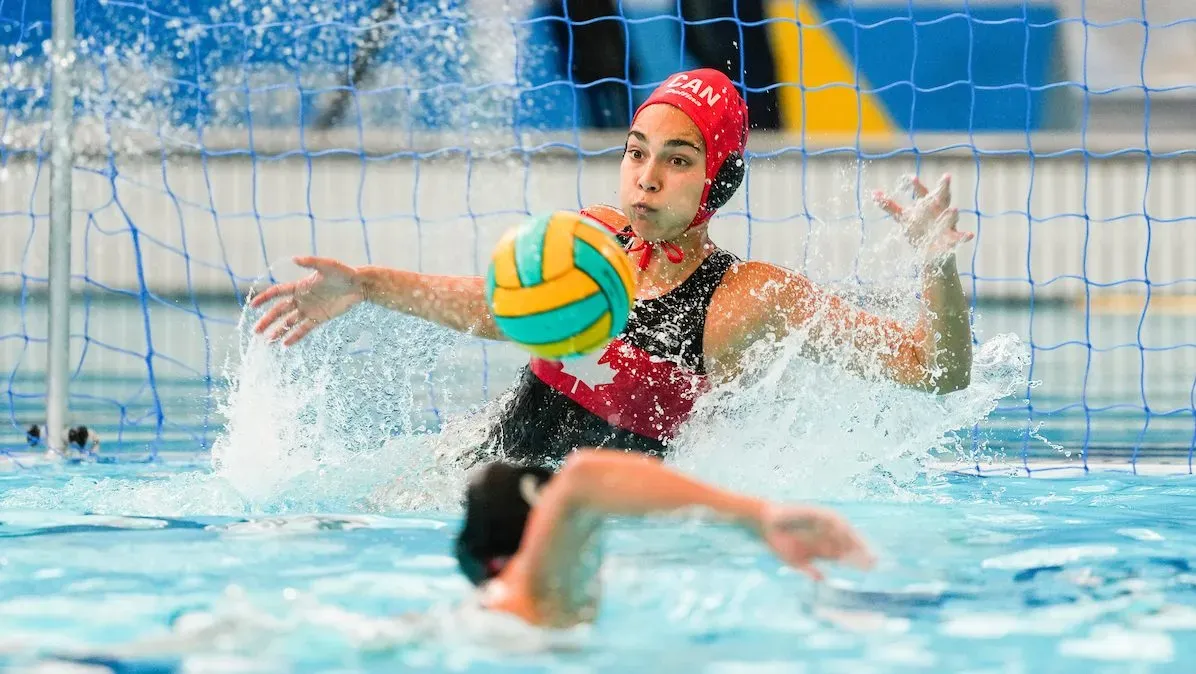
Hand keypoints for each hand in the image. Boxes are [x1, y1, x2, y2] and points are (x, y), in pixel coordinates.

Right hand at [249, 256, 364, 345]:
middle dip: (267, 321)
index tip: (252, 306)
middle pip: (280, 311)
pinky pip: (304, 329)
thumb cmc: (343, 272)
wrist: (359, 285)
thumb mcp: (327, 265)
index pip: (277, 293)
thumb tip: (294, 258)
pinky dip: (294, 336)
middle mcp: (302, 299)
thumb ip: (310, 263)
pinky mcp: (319, 318)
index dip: (264, 298)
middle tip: (255, 332)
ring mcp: (310, 309)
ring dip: (278, 331)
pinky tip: (285, 344)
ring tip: (267, 342)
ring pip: (289, 322)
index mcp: (300, 286)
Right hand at [759, 504, 874, 581]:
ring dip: (854, 540)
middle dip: (861, 553)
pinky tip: (846, 534)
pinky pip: (832, 520)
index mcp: (822, 549)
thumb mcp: (795, 561)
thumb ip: (809, 569)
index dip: (858, 561)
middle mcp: (826, 536)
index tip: (871, 568)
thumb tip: (822, 579)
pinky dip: (839, 527)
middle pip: (849, 544)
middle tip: (874, 561)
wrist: (765, 525)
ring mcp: (823, 524)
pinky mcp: (817, 513)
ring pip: (844, 532)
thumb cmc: (778, 544)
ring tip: (863, 549)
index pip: (845, 556)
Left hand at [873, 173, 973, 263]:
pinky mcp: (953, 239)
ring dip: (952, 213)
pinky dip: (965, 236)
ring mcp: (948, 224)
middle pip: (942, 198)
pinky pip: (961, 237)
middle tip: (946, 177)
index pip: (922, 194)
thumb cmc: (918, 229)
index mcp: (927, 206)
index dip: (917, 187)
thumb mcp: (904, 217)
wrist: (931, 252)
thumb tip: (873, 192)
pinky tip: (969, 235)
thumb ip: (890, 205)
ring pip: (951, 217)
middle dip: (944, 188)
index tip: (911, 178)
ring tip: (953, 209)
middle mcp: (939, 212)